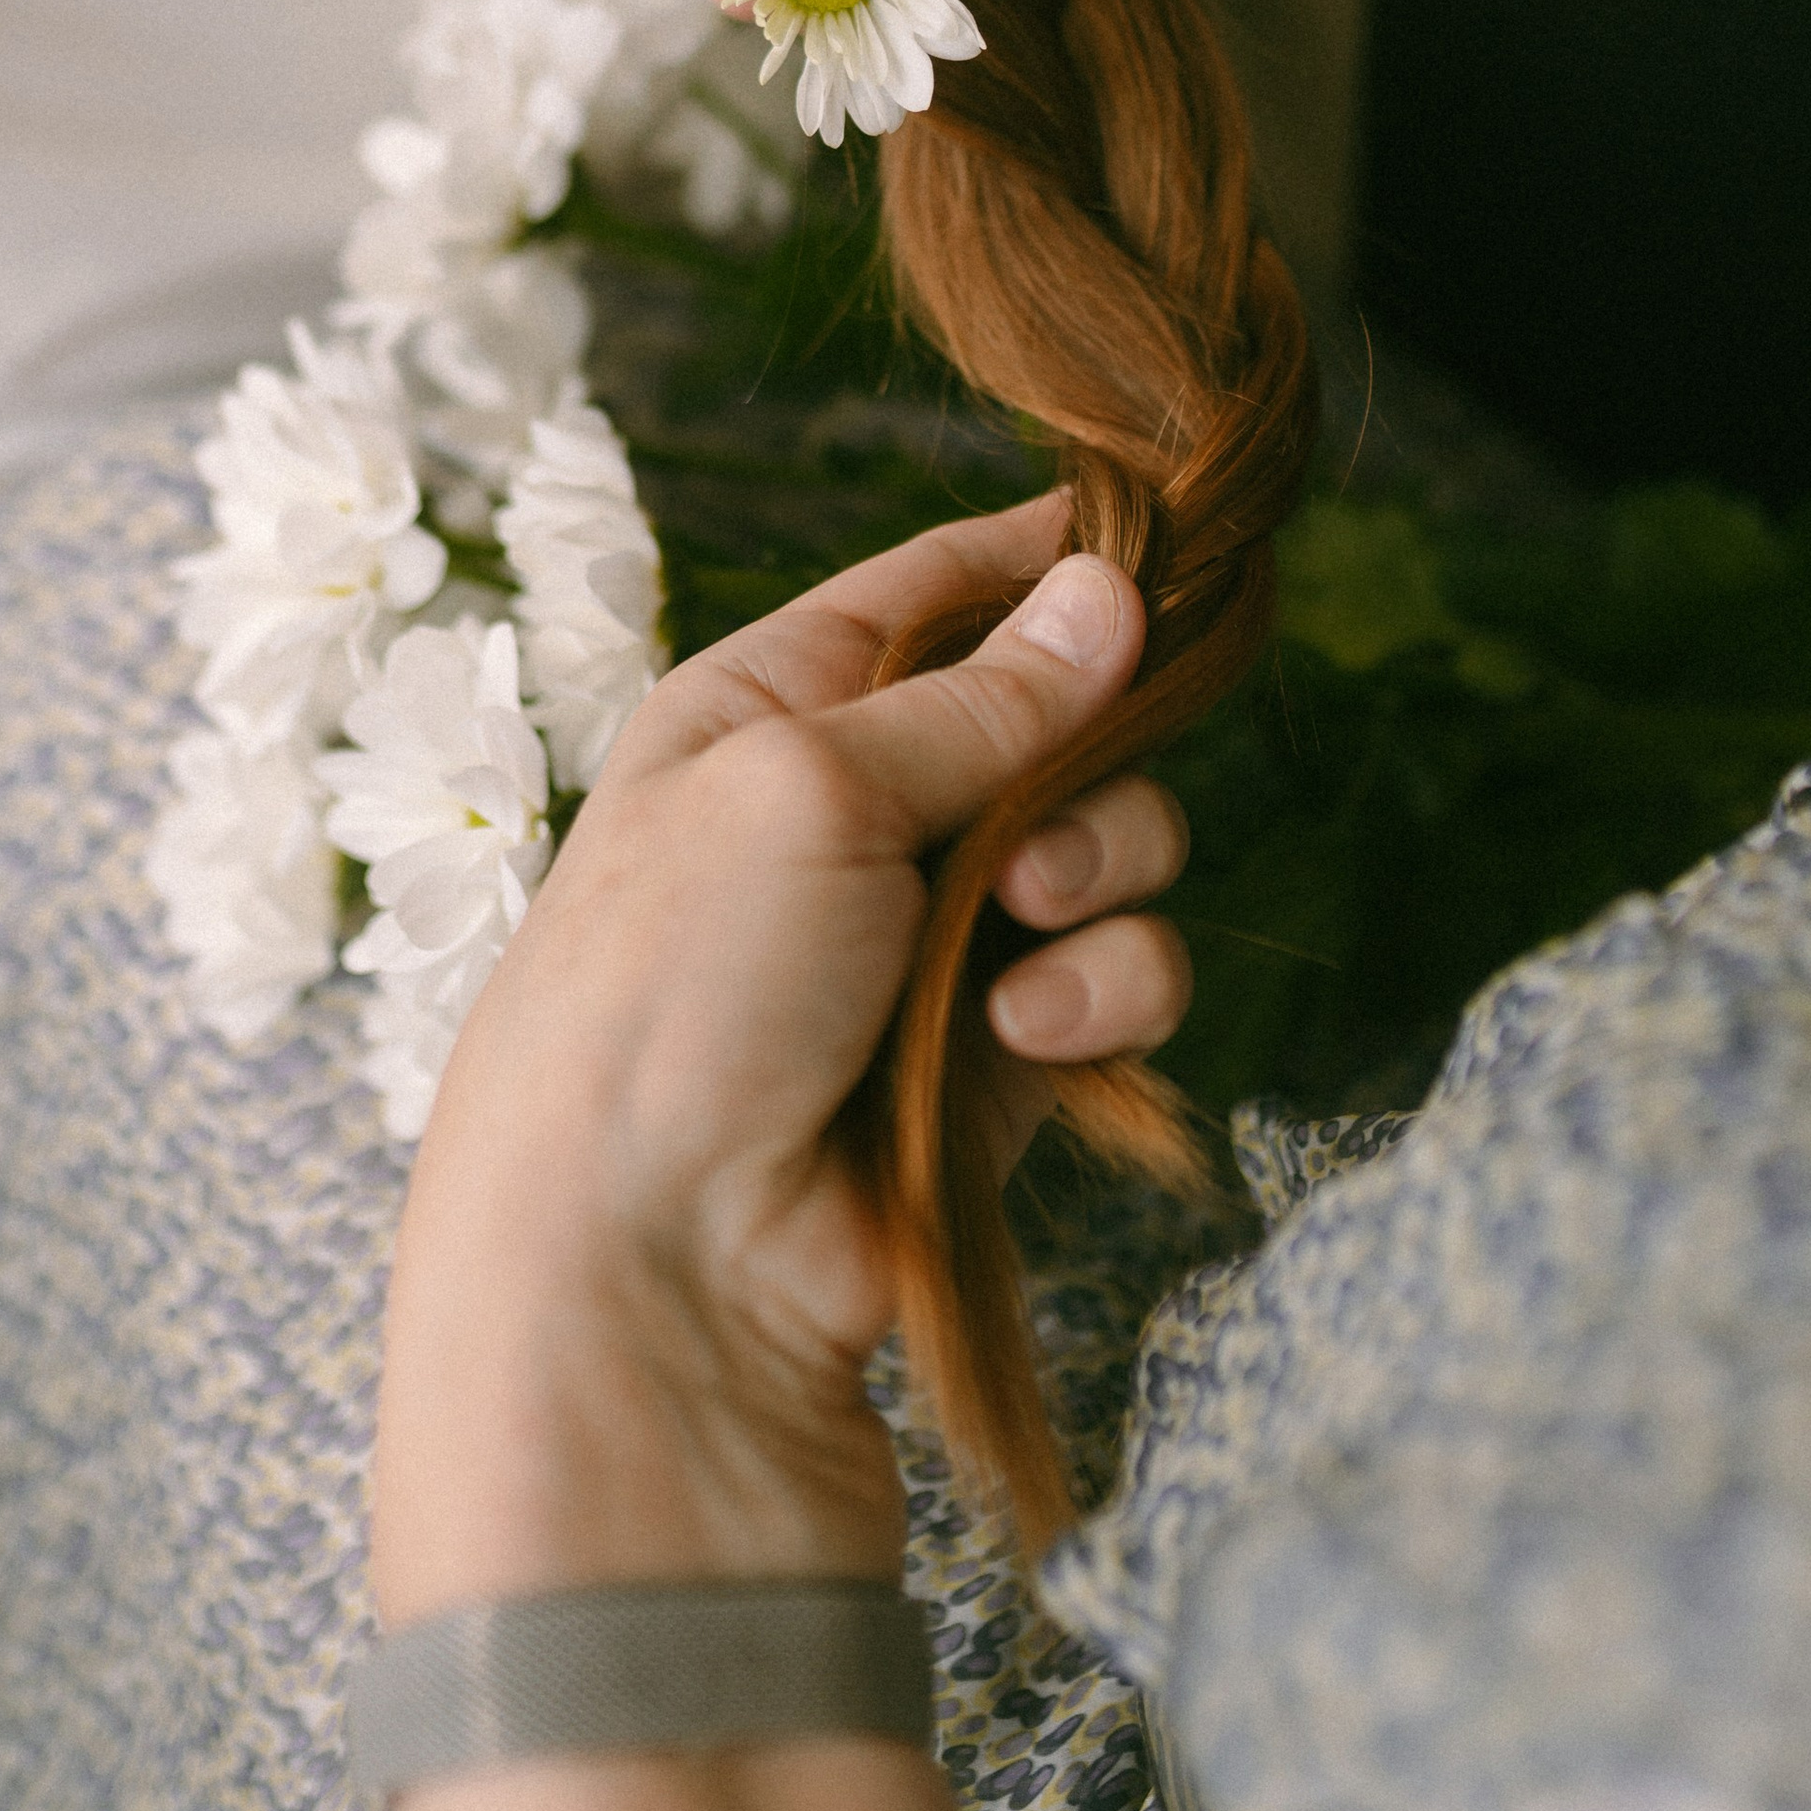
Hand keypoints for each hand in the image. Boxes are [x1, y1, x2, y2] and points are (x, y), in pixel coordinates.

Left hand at [374, 496, 1182, 1624]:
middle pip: (1053, 716)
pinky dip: (1102, 993)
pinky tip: (1029, 1040)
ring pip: (1110, 842)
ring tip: (1024, 933)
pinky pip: (1118, 975)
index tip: (1160, 542)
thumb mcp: (806, 787)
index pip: (934, 588)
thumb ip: (980, 696)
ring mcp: (935, 937)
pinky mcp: (1005, 1056)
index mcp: (771, 708)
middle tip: (1036, 823)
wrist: (651, 1269)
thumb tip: (1111, 588)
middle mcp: (858, 811)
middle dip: (1082, 754)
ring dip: (1100, 871)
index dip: (1044, 562)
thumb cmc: (673, 992)